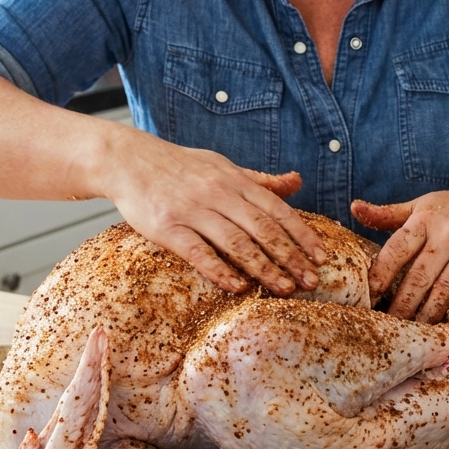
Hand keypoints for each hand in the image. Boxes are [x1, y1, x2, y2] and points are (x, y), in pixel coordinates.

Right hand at [101, 128, 325, 295]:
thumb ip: (260, 180)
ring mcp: (191, 210)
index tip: (321, 257)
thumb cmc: (180, 166)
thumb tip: (297, 182)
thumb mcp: (222, 165)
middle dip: (291, 257)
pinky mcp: (166, 227)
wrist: (127, 159)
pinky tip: (238, 286)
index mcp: (234, 179)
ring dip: (264, 268)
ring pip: (236, 242)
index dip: (302, 235)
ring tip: (284, 288)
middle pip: (262, 229)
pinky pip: (197, 252)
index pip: (277, 210)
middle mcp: (217, 193)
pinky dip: (219, 270)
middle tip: (311, 281)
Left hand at [351, 182, 448, 321]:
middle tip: (389, 325)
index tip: (370, 298)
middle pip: (419, 276)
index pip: (396, 250)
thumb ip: (388, 214)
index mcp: (424, 219)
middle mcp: (447, 234)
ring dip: (427, 312)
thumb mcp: (422, 205)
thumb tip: (355, 208)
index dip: (381, 276)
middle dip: (402, 304)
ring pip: (444, 288)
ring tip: (414, 330)